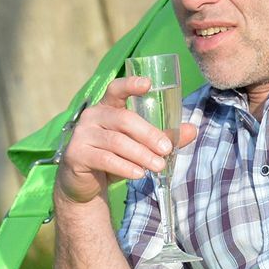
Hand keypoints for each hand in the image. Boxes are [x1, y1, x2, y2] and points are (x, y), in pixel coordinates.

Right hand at [53, 76, 198, 205]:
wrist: (84, 184)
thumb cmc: (114, 158)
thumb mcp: (139, 146)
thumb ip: (163, 137)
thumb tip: (192, 130)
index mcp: (107, 106)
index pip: (116, 89)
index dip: (131, 84)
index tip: (148, 84)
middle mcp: (92, 115)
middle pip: (124, 119)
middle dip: (148, 134)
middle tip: (166, 149)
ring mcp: (81, 134)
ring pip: (116, 141)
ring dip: (141, 154)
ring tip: (158, 166)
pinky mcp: (76, 154)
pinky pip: (105, 158)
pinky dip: (125, 167)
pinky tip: (139, 174)